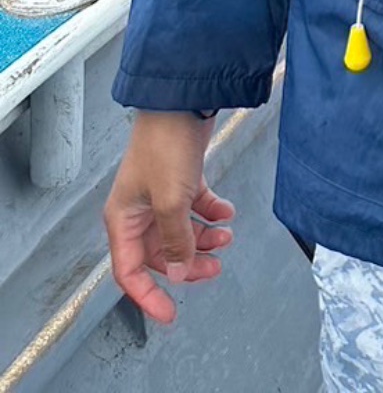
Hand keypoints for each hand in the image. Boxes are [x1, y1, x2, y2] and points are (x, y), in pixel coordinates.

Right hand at [104, 112, 234, 324]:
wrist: (181, 100)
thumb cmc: (166, 145)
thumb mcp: (171, 200)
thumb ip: (175, 241)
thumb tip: (180, 274)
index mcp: (123, 219)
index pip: (129, 272)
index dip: (148, 296)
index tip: (169, 315)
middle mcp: (138, 209)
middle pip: (160, 253)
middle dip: (188, 264)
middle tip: (215, 269)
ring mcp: (159, 193)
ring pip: (180, 230)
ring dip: (203, 238)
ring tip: (227, 237)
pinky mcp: (180, 177)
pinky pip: (194, 206)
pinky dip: (211, 212)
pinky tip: (227, 211)